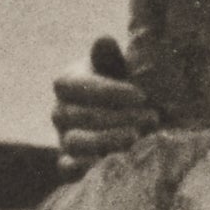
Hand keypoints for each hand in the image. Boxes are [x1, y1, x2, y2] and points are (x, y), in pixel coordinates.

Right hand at [53, 35, 158, 174]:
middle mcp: (59, 112)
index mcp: (66, 83)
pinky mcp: (69, 164)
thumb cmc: (123, 85)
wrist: (129, 116)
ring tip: (139, 137)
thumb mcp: (119, 68)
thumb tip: (104, 40)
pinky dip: (87, 168)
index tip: (141, 95)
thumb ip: (109, 57)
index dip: (107, 92)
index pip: (76, 87)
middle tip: (150, 117)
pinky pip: (68, 169)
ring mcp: (62, 139)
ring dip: (108, 141)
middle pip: (78, 117)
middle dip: (116, 118)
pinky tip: (116, 162)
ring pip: (75, 143)